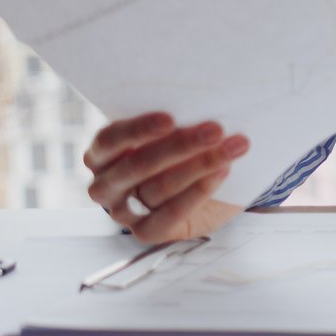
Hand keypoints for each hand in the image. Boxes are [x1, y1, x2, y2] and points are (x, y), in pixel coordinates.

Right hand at [83, 113, 249, 243]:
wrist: (199, 193)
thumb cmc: (178, 152)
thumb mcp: (169, 133)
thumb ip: (172, 123)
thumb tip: (202, 103)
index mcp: (101, 154)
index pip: (110, 140)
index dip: (138, 129)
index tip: (170, 118)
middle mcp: (105, 185)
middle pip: (138, 165)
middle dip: (180, 146)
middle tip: (216, 130)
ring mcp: (123, 212)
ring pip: (159, 187)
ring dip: (202, 165)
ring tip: (233, 147)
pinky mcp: (146, 231)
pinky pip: (171, 213)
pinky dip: (200, 191)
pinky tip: (223, 172)